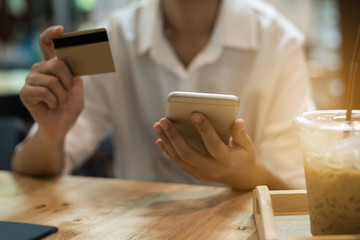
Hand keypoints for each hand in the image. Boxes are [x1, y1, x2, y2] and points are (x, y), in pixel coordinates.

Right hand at [20, 26, 83, 138]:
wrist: (61, 125)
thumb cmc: (69, 107)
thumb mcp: (77, 88)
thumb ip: (74, 72)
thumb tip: (75, 56)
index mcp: (51, 65)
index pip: (46, 44)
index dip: (51, 35)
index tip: (61, 30)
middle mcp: (39, 69)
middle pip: (56, 64)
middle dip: (68, 82)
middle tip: (68, 93)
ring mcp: (31, 80)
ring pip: (52, 80)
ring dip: (62, 95)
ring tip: (60, 102)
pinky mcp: (25, 93)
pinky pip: (44, 91)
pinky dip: (54, 101)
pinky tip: (52, 105)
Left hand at [153, 113, 276, 189]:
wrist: (243, 178)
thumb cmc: (245, 157)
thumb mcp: (247, 145)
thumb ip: (240, 133)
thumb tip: (237, 120)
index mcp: (227, 160)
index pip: (213, 144)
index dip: (204, 129)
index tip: (194, 113)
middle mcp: (212, 169)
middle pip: (188, 154)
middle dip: (174, 136)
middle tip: (164, 120)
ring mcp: (202, 174)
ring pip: (180, 159)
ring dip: (167, 142)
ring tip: (158, 126)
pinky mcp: (196, 174)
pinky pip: (179, 162)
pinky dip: (168, 150)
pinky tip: (160, 139)